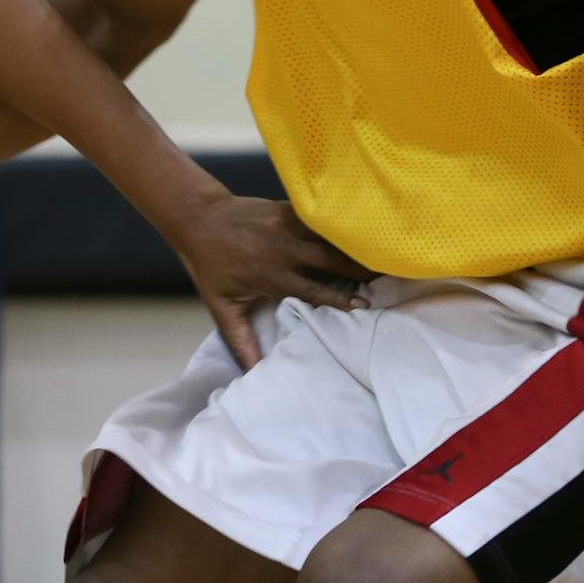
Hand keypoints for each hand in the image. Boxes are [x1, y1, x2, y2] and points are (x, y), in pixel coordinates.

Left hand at [167, 193, 371, 368]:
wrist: (196, 218)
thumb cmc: (209, 265)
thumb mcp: (221, 306)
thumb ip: (240, 341)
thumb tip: (252, 373)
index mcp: (271, 275)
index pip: (313, 291)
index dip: (338, 299)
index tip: (364, 305)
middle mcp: (282, 250)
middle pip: (329, 260)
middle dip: (358, 268)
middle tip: (387, 275)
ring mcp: (284, 226)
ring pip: (327, 236)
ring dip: (353, 244)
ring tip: (380, 252)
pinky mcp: (285, 208)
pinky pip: (317, 217)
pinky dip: (338, 223)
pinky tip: (358, 227)